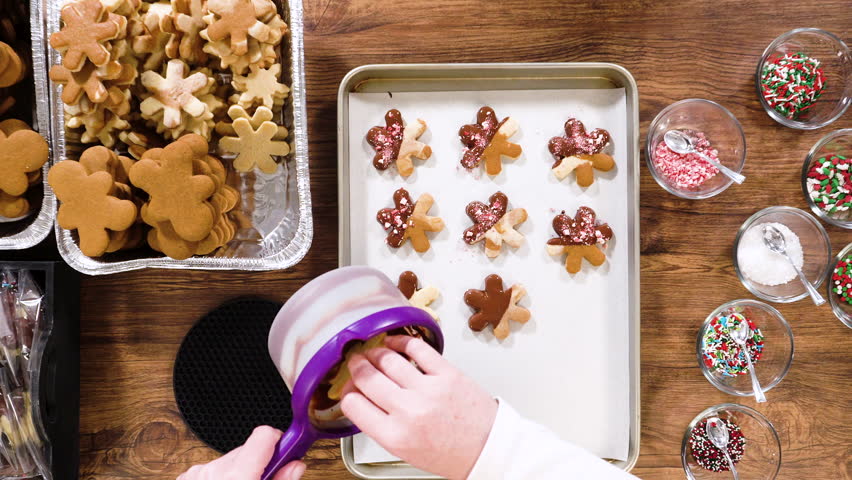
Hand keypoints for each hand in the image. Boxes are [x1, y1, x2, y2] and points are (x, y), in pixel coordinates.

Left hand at [177, 426, 305, 479]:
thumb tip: (296, 465)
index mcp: (236, 476)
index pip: (264, 435)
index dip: (279, 440)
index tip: (287, 448)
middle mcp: (214, 471)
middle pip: (249, 449)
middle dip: (260, 462)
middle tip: (266, 479)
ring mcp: (198, 473)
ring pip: (230, 459)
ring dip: (240, 471)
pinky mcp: (187, 477)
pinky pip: (212, 468)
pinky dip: (222, 477)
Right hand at [340, 335, 496, 479]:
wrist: (487, 448)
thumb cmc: (450, 453)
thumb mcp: (406, 451)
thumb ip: (382, 426)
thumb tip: (362, 400)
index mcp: (394, 436)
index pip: (352, 404)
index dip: (346, 393)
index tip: (349, 388)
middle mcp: (408, 411)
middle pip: (366, 377)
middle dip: (356, 366)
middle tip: (355, 363)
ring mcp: (428, 390)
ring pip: (387, 359)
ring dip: (374, 352)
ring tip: (373, 353)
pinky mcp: (447, 373)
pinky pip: (417, 349)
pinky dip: (401, 341)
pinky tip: (395, 342)